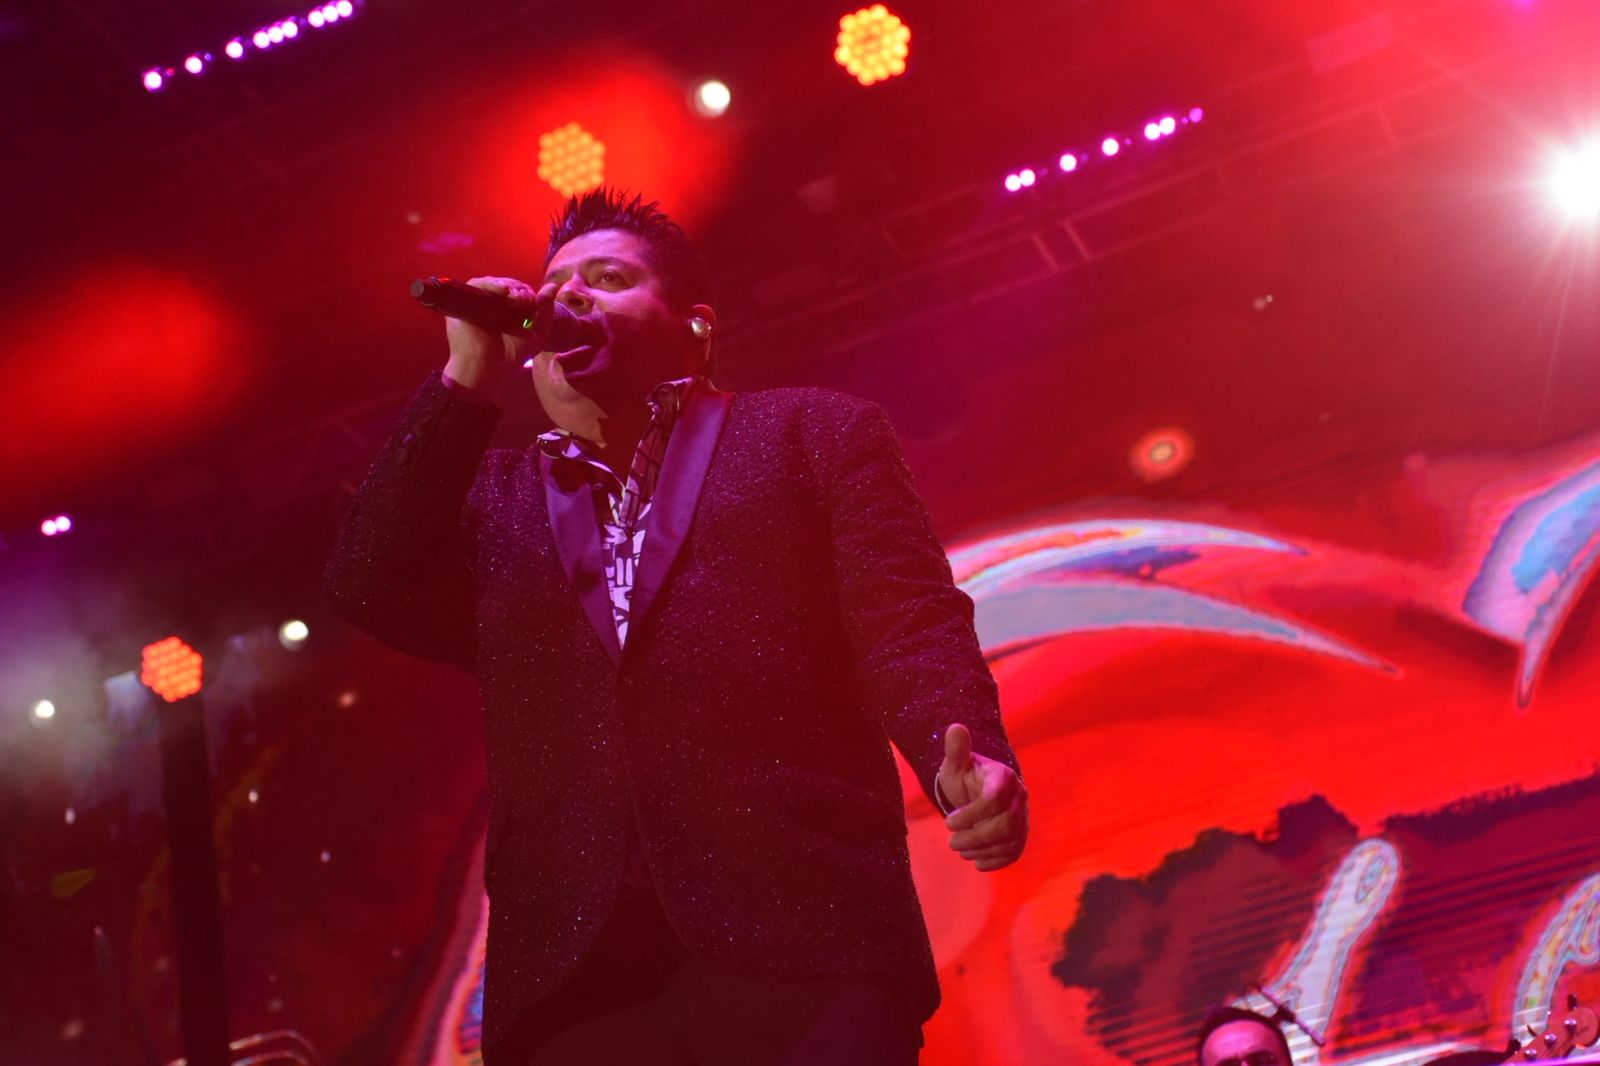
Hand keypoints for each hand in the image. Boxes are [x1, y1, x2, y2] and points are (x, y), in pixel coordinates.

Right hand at [442, 276, 555, 390]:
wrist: (486, 369)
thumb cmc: (510, 357)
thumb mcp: (537, 335)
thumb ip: (545, 311)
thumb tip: (552, 286)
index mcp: (508, 313)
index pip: (519, 292)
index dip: (527, 293)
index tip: (532, 302)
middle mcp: (492, 306)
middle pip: (506, 285)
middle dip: (518, 289)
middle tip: (524, 301)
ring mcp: (477, 303)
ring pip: (492, 282)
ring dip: (507, 285)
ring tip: (515, 298)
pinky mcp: (464, 302)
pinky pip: (476, 285)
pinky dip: (490, 284)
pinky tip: (503, 291)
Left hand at [938, 722, 1027, 871]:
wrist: (976, 791)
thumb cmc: (964, 776)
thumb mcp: (956, 763)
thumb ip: (956, 749)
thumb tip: (955, 727)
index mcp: (1003, 777)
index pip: (994, 798)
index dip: (971, 814)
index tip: (948, 822)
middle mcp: (1019, 797)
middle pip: (1006, 823)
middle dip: (976, 837)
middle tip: (952, 842)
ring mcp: (1022, 817)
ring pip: (1011, 840)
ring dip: (982, 850)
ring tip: (960, 850)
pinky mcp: (1021, 836)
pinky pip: (1015, 852)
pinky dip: (996, 861)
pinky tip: (977, 863)